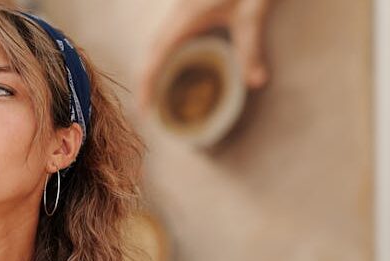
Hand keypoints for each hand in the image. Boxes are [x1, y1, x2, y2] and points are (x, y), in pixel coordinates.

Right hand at [138, 0, 274, 113]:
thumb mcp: (252, 12)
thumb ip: (250, 47)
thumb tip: (256, 82)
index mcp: (186, 18)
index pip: (156, 57)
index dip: (146, 85)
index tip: (143, 110)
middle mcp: (179, 15)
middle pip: (152, 52)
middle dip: (145, 81)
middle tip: (145, 109)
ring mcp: (182, 10)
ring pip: (158, 43)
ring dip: (153, 68)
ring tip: (153, 93)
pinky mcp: (190, 7)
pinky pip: (169, 36)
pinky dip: (164, 56)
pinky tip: (173, 66)